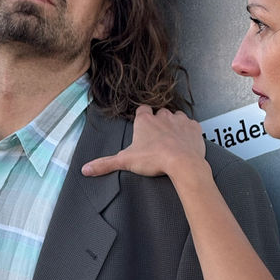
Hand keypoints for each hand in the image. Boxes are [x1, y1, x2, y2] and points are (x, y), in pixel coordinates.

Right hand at [81, 105, 205, 178]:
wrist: (183, 163)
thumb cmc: (155, 160)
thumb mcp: (126, 162)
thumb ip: (105, 164)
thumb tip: (86, 169)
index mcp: (145, 121)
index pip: (142, 110)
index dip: (142, 118)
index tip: (143, 128)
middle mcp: (162, 116)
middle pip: (159, 114)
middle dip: (159, 123)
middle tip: (157, 139)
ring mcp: (179, 120)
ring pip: (176, 117)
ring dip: (174, 126)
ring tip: (172, 141)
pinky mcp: (193, 127)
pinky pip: (191, 125)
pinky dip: (189, 132)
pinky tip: (186, 143)